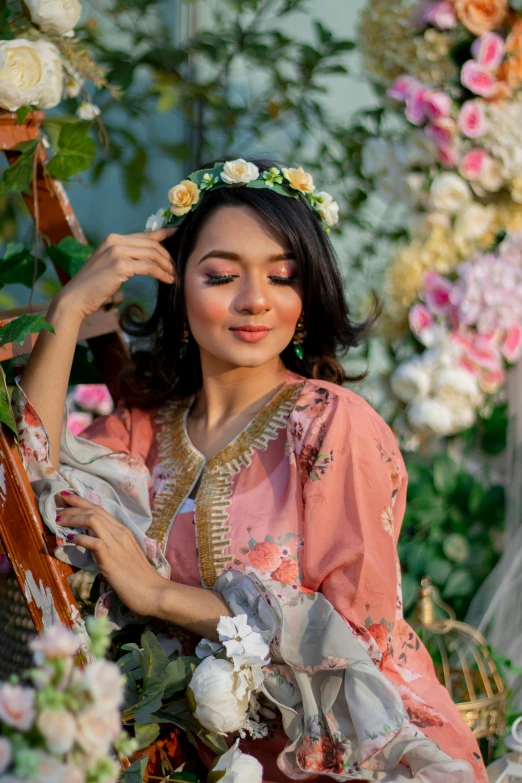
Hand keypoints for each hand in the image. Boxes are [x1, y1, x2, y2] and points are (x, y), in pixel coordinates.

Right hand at [57, 227, 177, 318]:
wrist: (76, 297)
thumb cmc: (93, 285)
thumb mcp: (110, 265)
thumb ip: (126, 257)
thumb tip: (148, 258)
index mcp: (113, 239)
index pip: (144, 234)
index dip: (163, 233)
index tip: (178, 231)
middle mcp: (115, 241)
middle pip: (151, 244)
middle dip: (167, 256)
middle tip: (176, 268)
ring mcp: (117, 252)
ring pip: (152, 254)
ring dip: (166, 266)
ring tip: (174, 275)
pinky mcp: (120, 265)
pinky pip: (149, 267)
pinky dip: (161, 273)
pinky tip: (167, 280)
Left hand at [58, 493, 164, 616]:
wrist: (152, 591)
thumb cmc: (139, 577)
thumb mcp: (124, 554)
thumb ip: (111, 545)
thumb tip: (94, 542)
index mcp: (123, 531)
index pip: (100, 510)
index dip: (82, 502)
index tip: (66, 497)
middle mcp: (120, 533)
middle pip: (94, 511)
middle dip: (73, 507)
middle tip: (56, 507)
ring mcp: (116, 545)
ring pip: (93, 520)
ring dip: (73, 518)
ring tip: (58, 521)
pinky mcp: (111, 559)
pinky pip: (94, 542)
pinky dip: (80, 538)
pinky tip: (69, 539)